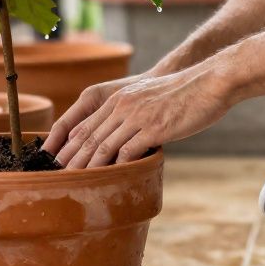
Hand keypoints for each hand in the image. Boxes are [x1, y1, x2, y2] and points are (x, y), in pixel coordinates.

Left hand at [47, 63, 237, 167]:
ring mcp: (137, 117)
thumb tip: (123, 136)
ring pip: (103, 146)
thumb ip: (131, 113)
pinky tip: (110, 179)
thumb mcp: (148, 97)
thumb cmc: (182, 94)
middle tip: (57, 178)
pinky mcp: (154, 128)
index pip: (84, 124)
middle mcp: (122, 106)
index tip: (56, 161)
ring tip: (77, 182)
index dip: (67, 144)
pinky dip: (117, 166)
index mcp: (118, 99)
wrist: (208, 82)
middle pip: (88, 137)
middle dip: (70, 159)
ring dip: (87, 167)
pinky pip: (129, 151)